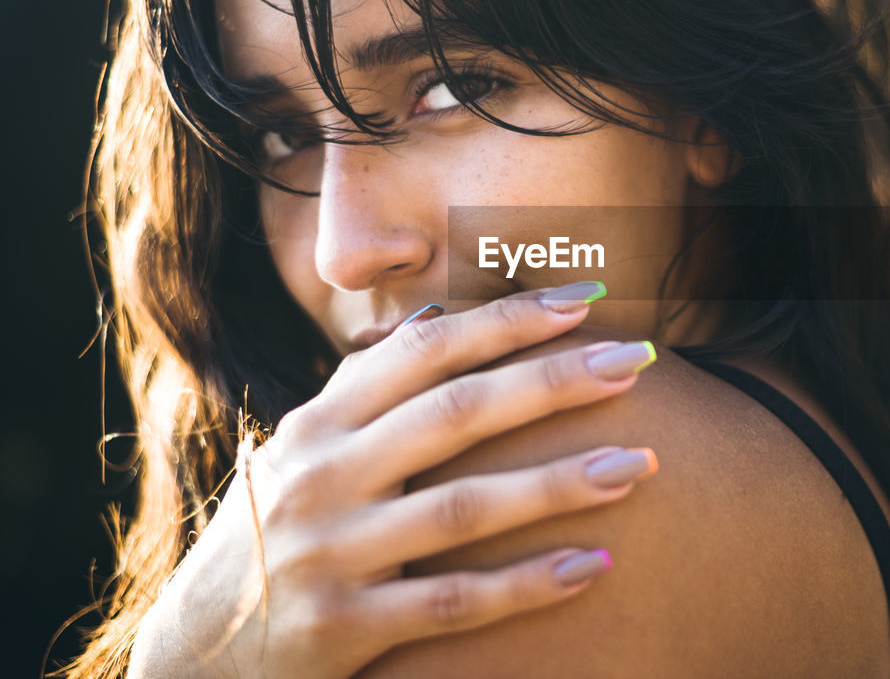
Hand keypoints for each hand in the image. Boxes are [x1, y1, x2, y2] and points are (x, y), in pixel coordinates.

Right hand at [127, 284, 659, 678]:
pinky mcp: (341, 629)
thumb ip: (366, 388)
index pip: (424, 350)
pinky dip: (525, 586)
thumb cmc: (279, 528)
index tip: (586, 297)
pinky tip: (594, 565)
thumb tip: (434, 321)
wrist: (197, 651)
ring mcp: (330, 554)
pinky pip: (451, 606)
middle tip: (636, 360)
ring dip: (559, 482)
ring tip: (640, 463)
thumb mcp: (306, 449)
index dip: (507, 320)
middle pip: (455, 414)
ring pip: (461, 508)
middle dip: (552, 380)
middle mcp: (322, 477)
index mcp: (320, 422)